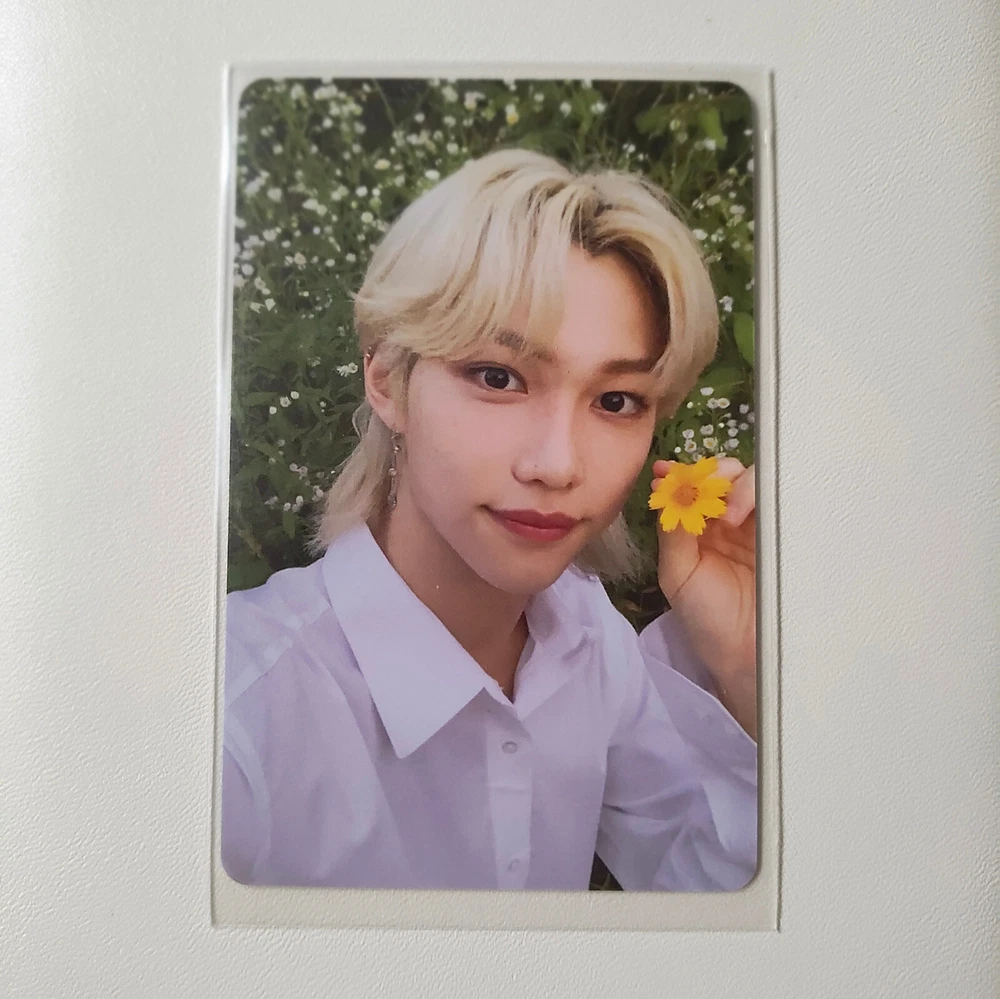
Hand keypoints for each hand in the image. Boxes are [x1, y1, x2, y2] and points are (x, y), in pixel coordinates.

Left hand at [651, 458, 756, 737]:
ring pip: (755, 482)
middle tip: (704, 489)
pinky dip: (766, 494)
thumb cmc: (708, 618)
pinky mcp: (790, 532)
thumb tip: (670, 489)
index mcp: (699, 528)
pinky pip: (783, 500)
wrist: (750, 653)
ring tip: (729, 513)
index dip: (680, 474)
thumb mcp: (678, 574)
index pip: (692, 487)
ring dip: (738, 484)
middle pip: (726, 476)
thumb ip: (673, 532)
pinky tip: (749, 512)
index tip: (665, 470)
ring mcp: (762, 525)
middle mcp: (730, 521)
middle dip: (713, 473)